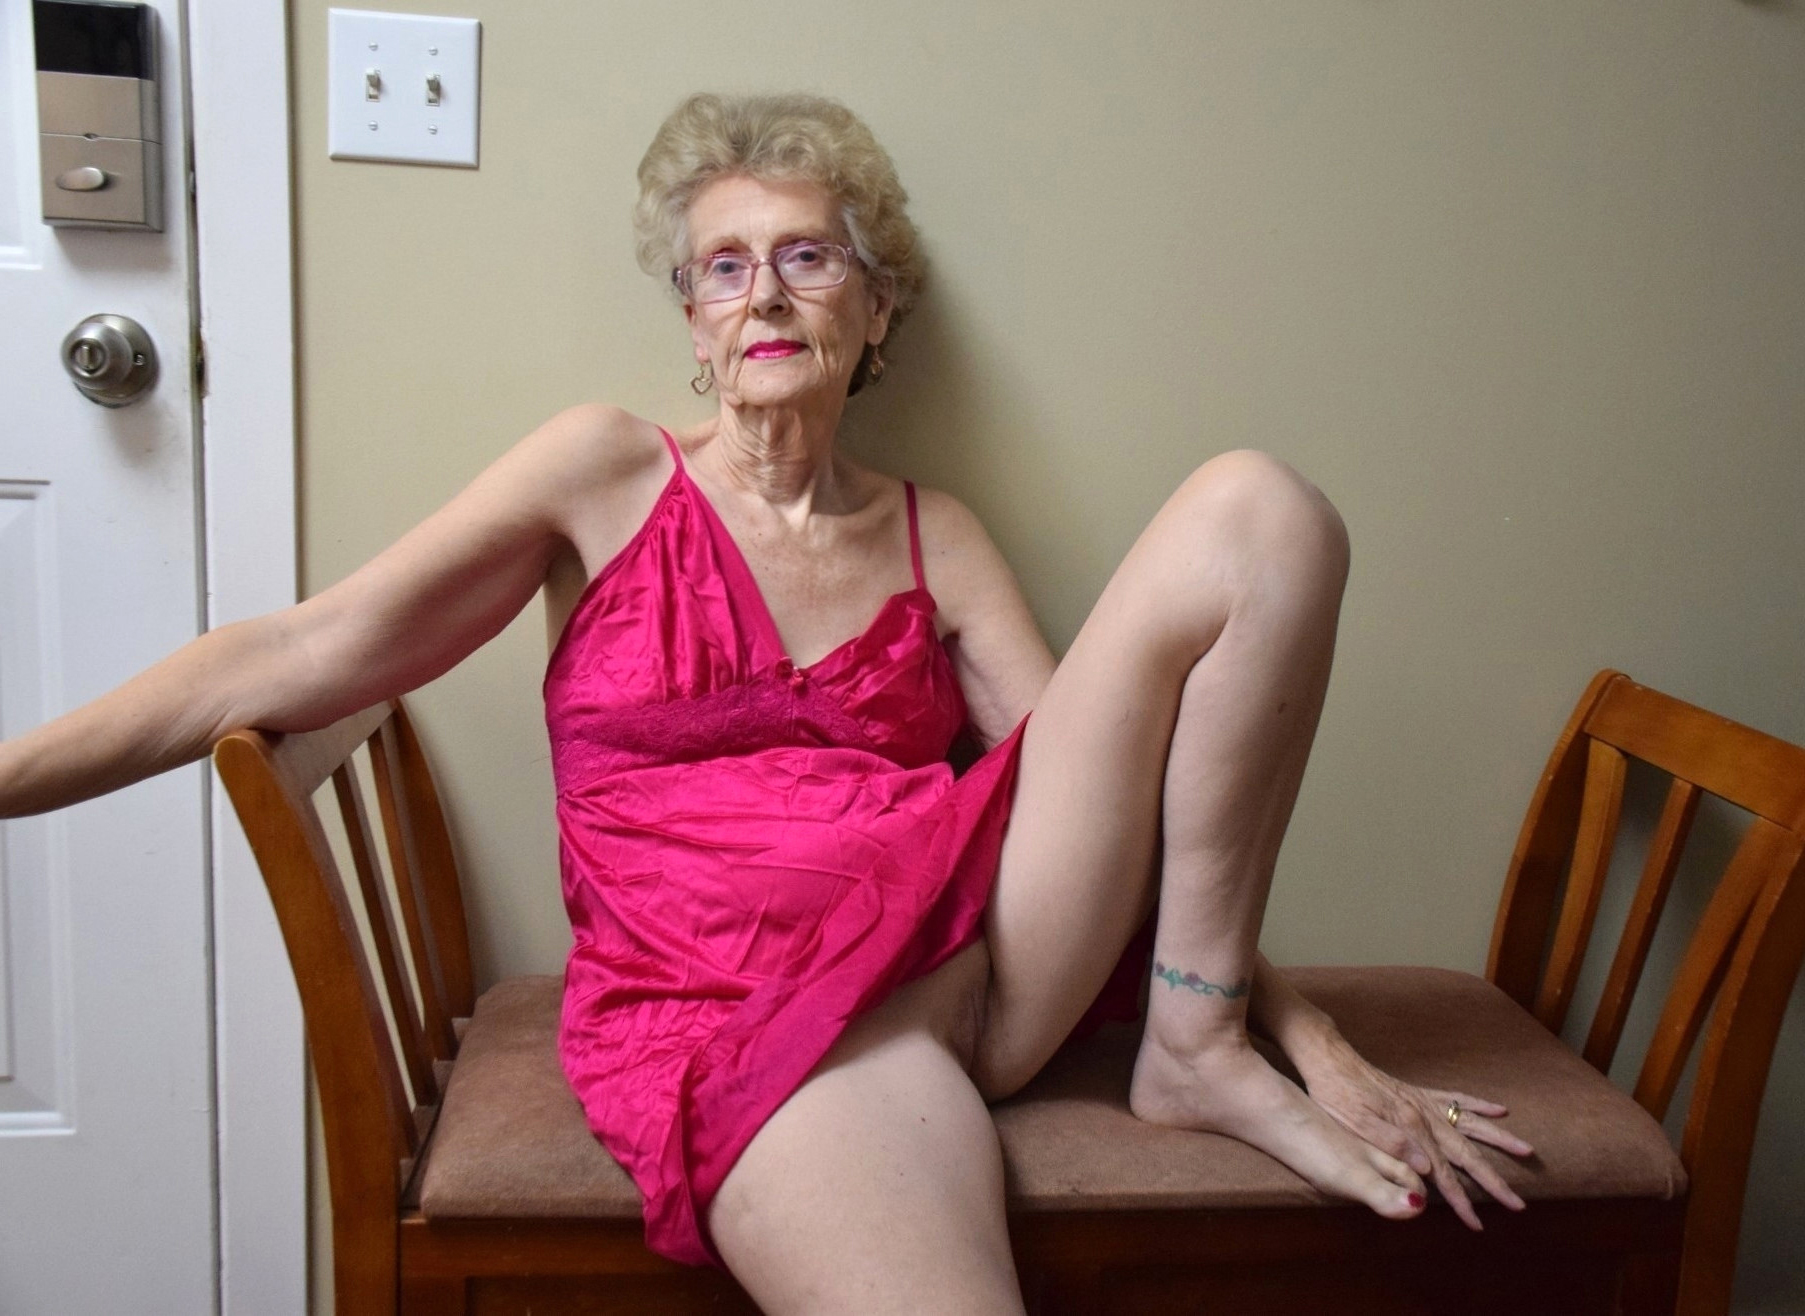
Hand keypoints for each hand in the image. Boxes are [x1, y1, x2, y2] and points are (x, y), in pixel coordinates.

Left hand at [1295, 1035, 1533, 1230]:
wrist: (1328, 1059)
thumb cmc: (1335, 1094)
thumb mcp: (1354, 1123)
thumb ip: (1391, 1144)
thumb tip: (1426, 1167)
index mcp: (1409, 1129)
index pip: (1442, 1175)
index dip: (1460, 1201)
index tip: (1477, 1224)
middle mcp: (1424, 1115)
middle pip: (1466, 1155)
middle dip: (1493, 1181)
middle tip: (1518, 1205)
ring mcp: (1424, 1102)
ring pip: (1471, 1125)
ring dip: (1499, 1141)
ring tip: (1527, 1151)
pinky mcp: (1418, 1093)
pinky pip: (1456, 1098)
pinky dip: (1479, 1105)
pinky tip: (1500, 1110)